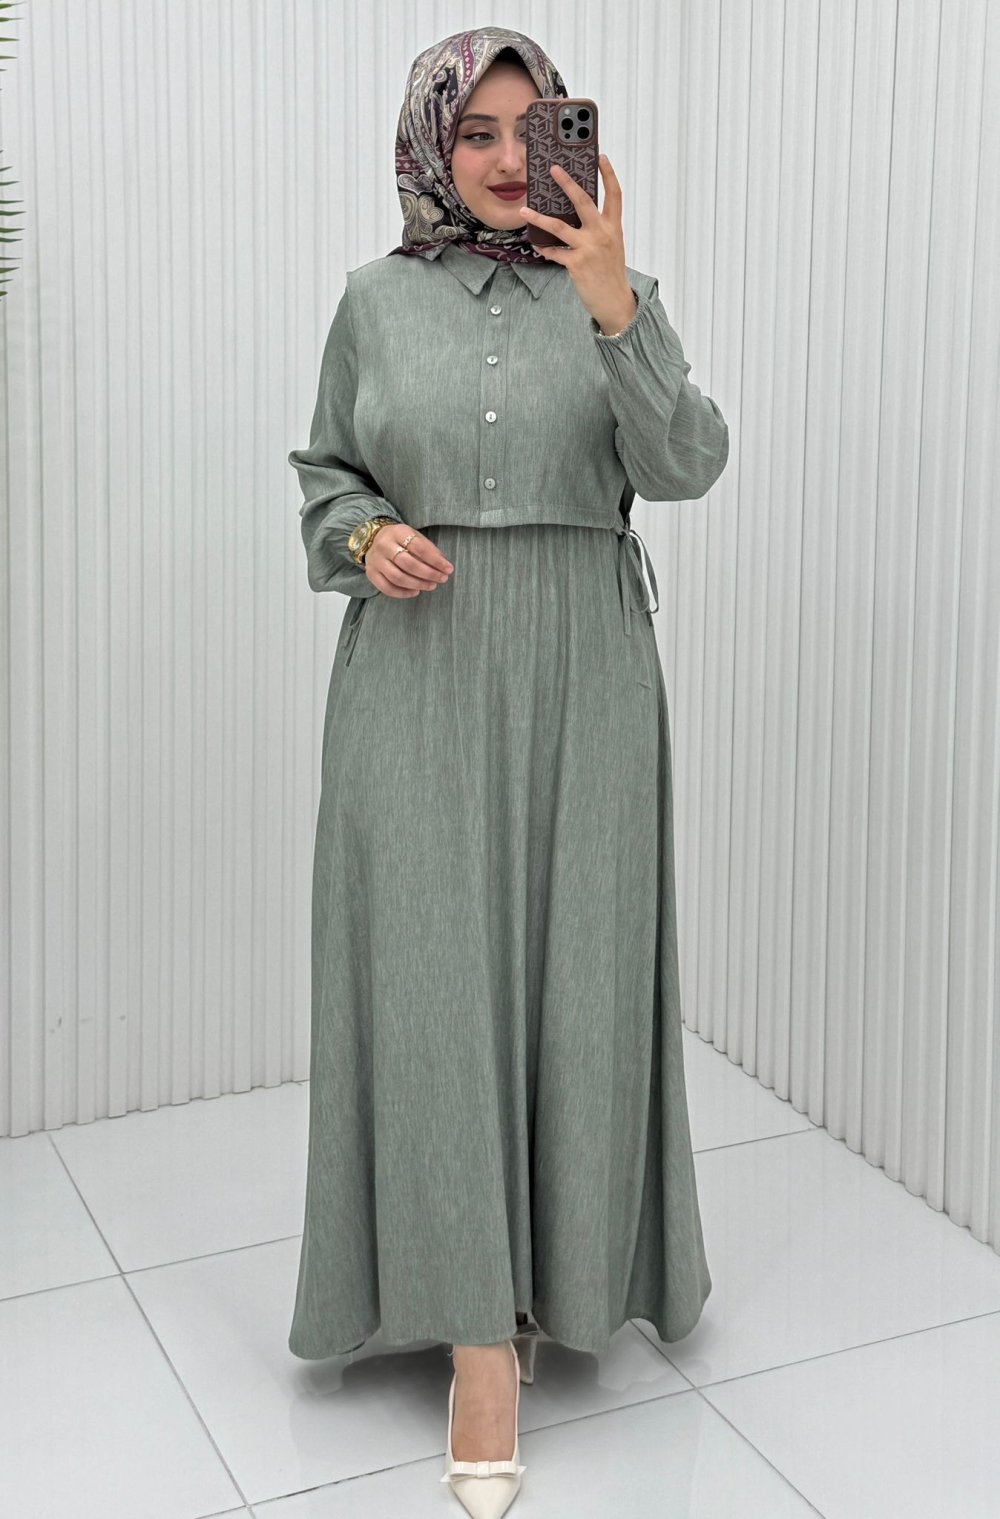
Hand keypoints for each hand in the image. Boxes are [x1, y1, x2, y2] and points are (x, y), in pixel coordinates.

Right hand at [365, 523, 453, 598]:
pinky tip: (416, 592)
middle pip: (409, 564)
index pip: (419, 548)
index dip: (436, 561)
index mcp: (398, 533)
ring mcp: (376, 561)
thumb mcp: (415, 537)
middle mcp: (384, 546)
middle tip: (442, 579)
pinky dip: (403, 593)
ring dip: (418, 584)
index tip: (448, 569)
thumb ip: (429, 549)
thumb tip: (444, 565)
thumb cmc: (400, 539)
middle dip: (428, 574)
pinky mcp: (371, 574)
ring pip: (398, 578)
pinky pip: (387, 588)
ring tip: (431, 586)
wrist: (373, 539)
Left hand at [518, 155, 636, 334]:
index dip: (609, 174)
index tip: (601, 157)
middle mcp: (602, 234)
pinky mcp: (576, 264)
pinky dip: (544, 249)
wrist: (615, 301)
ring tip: (524, 208)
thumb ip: (599, 229)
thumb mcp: (611, 246)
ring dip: (539, 217)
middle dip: (567, 182)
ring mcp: (588, 248)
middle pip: (583, 201)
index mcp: (613, 227)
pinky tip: (537, 245)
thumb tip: (576, 216)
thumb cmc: (611, 273)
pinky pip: (554, 252)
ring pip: (559, 226)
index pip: (614, 195)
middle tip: (554, 168)